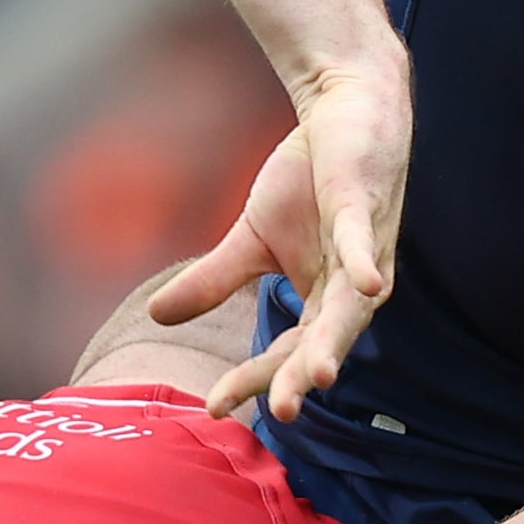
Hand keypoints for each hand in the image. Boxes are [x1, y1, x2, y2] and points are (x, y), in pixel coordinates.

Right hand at [149, 61, 409, 419]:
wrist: (343, 111)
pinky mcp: (363, 208)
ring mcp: (361, 250)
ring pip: (349, 308)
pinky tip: (367, 285)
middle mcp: (349, 288)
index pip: (287, 352)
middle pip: (322, 343)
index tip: (215, 406)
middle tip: (281, 413)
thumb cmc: (308, 179)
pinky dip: (364, 264)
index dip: (254, 379)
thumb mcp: (251, 238)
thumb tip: (156, 316)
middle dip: (299, 378)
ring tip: (320, 377)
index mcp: (323, 301)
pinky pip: (363, 241)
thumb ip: (213, 281)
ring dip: (334, 341)